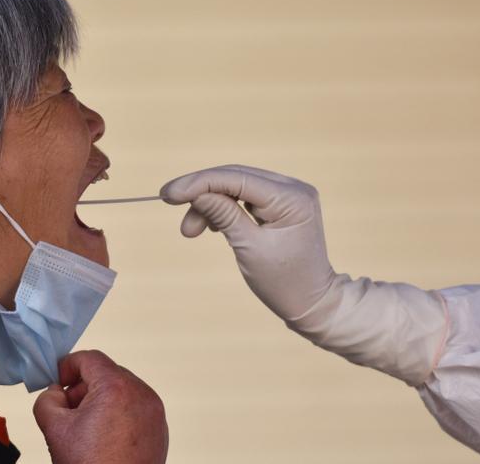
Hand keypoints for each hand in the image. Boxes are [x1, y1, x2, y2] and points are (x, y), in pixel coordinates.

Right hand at [33, 350, 168, 463]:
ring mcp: (153, 412)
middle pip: (106, 374)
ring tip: (85, 428)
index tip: (59, 381)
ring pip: (121, 391)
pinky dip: (117, 414)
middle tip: (68, 408)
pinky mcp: (159, 428)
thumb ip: (47, 399)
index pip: (89, 359)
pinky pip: (134, 408)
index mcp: (117, 387)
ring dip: (100, 401)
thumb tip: (55, 393)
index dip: (68, 366)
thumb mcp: (55, 429)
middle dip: (83, 387)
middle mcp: (141, 395)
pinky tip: (103, 438)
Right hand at [160, 164, 334, 320]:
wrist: (312, 302)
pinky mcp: (280, 202)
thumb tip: (195, 191)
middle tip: (170, 205)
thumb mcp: (248, 248)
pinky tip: (210, 225)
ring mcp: (288, 194)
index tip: (168, 194)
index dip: (199, 182)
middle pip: (234, 177)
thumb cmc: (283, 281)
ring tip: (191, 230)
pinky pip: (244, 195)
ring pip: (236, 185)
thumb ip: (222, 214)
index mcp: (291, 199)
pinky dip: (223, 207)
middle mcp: (293, 188)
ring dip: (209, 203)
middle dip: (200, 193)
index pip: (237, 179)